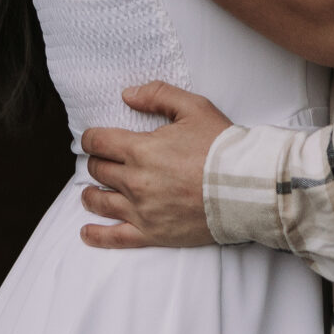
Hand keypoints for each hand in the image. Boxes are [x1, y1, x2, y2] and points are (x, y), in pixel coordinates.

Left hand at [76, 82, 233, 248]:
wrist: (246, 188)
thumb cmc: (222, 147)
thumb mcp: (194, 108)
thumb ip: (158, 95)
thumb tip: (127, 95)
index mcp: (141, 150)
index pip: (99, 142)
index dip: (91, 138)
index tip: (93, 139)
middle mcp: (135, 181)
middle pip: (99, 170)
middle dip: (97, 162)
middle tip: (103, 161)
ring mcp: (142, 210)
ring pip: (101, 202)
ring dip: (91, 194)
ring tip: (91, 192)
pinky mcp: (152, 233)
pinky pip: (115, 238)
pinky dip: (96, 235)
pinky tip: (86, 232)